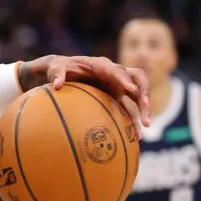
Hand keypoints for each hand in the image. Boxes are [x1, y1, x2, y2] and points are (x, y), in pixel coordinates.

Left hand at [20, 55, 150, 126]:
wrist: (61, 72)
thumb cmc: (59, 67)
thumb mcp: (55, 68)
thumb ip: (57, 74)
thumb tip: (57, 85)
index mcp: (101, 65)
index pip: (117, 71)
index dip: (125, 80)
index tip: (132, 90)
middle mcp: (114, 74)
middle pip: (137, 80)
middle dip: (143, 92)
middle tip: (145, 106)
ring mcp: (117, 85)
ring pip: (137, 94)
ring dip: (144, 108)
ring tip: (146, 125)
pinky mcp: (116, 96)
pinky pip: (129, 108)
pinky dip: (134, 119)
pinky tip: (137, 135)